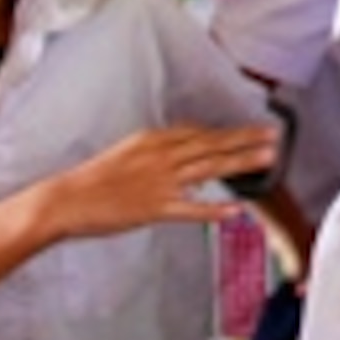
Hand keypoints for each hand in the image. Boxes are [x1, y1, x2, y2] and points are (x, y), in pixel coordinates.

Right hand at [31, 123, 282, 242]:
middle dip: (245, 139)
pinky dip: (214, 208)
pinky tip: (236, 210)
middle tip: (275, 135)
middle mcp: (161, 155)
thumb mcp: (126, 154)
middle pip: (211, 144)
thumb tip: (182, 158)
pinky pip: (191, 208)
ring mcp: (159, 181)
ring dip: (241, 162)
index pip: (198, 132)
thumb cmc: (92, 181)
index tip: (251, 129)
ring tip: (268, 159)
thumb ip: (156, 154)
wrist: (64, 200)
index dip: (227, 132)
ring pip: (209, 167)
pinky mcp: (154, 208)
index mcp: (152, 140)